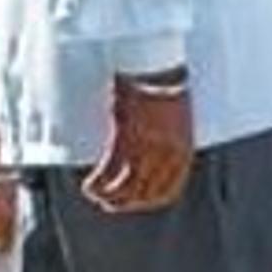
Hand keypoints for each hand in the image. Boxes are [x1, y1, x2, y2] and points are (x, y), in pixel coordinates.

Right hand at [81, 70, 193, 214]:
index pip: (167, 191)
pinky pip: (110, 171)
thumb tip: (148, 164)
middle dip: (124, 202)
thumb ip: (166, 146)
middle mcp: (167, 156)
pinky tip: (89, 185)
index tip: (134, 203)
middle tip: (107, 204)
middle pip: (144, 193)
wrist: (156, 67)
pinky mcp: (127, 139)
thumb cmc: (164, 88)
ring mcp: (147, 149)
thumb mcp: (174, 123)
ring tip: (94, 195)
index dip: (148, 201)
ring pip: (125, 187)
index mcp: (182, 153)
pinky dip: (99, 182)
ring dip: (108, 196)